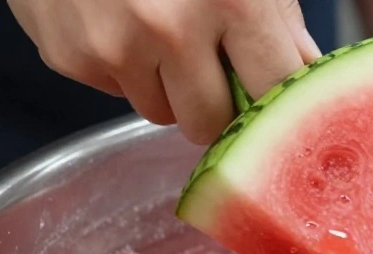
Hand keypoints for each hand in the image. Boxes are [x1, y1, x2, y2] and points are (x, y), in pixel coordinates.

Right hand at [7, 0, 321, 144]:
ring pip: (160, 112)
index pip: (274, 92)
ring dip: (167, 86)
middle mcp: (170, 29)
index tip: (270, 93)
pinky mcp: (69, 55)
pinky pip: (114, 90)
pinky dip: (122, 66)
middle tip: (211, 65)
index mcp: (230, 1)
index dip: (275, 98)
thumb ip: (277, 16)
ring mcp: (114, 47)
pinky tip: (117, 17)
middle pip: (210, 123)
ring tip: (160, 30)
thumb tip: (302, 72)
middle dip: (215, 103)